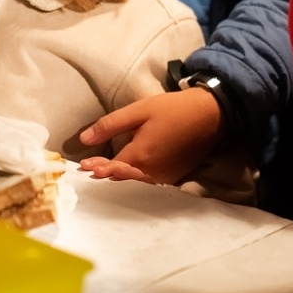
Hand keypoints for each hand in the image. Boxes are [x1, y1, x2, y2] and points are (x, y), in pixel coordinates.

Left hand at [76, 88, 223, 184]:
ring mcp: (165, 177)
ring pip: (137, 183)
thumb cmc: (173, 109)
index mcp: (140, 156)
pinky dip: (138, 179)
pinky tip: (132, 174)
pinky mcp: (175, 176)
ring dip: (121, 178)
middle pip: (123, 177)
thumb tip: (84, 139)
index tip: (82, 166)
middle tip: (91, 172)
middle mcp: (151, 172)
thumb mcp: (138, 111)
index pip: (111, 166)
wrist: (210, 115)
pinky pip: (151, 182)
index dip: (97, 166)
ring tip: (106, 175)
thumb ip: (110, 126)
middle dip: (106, 174)